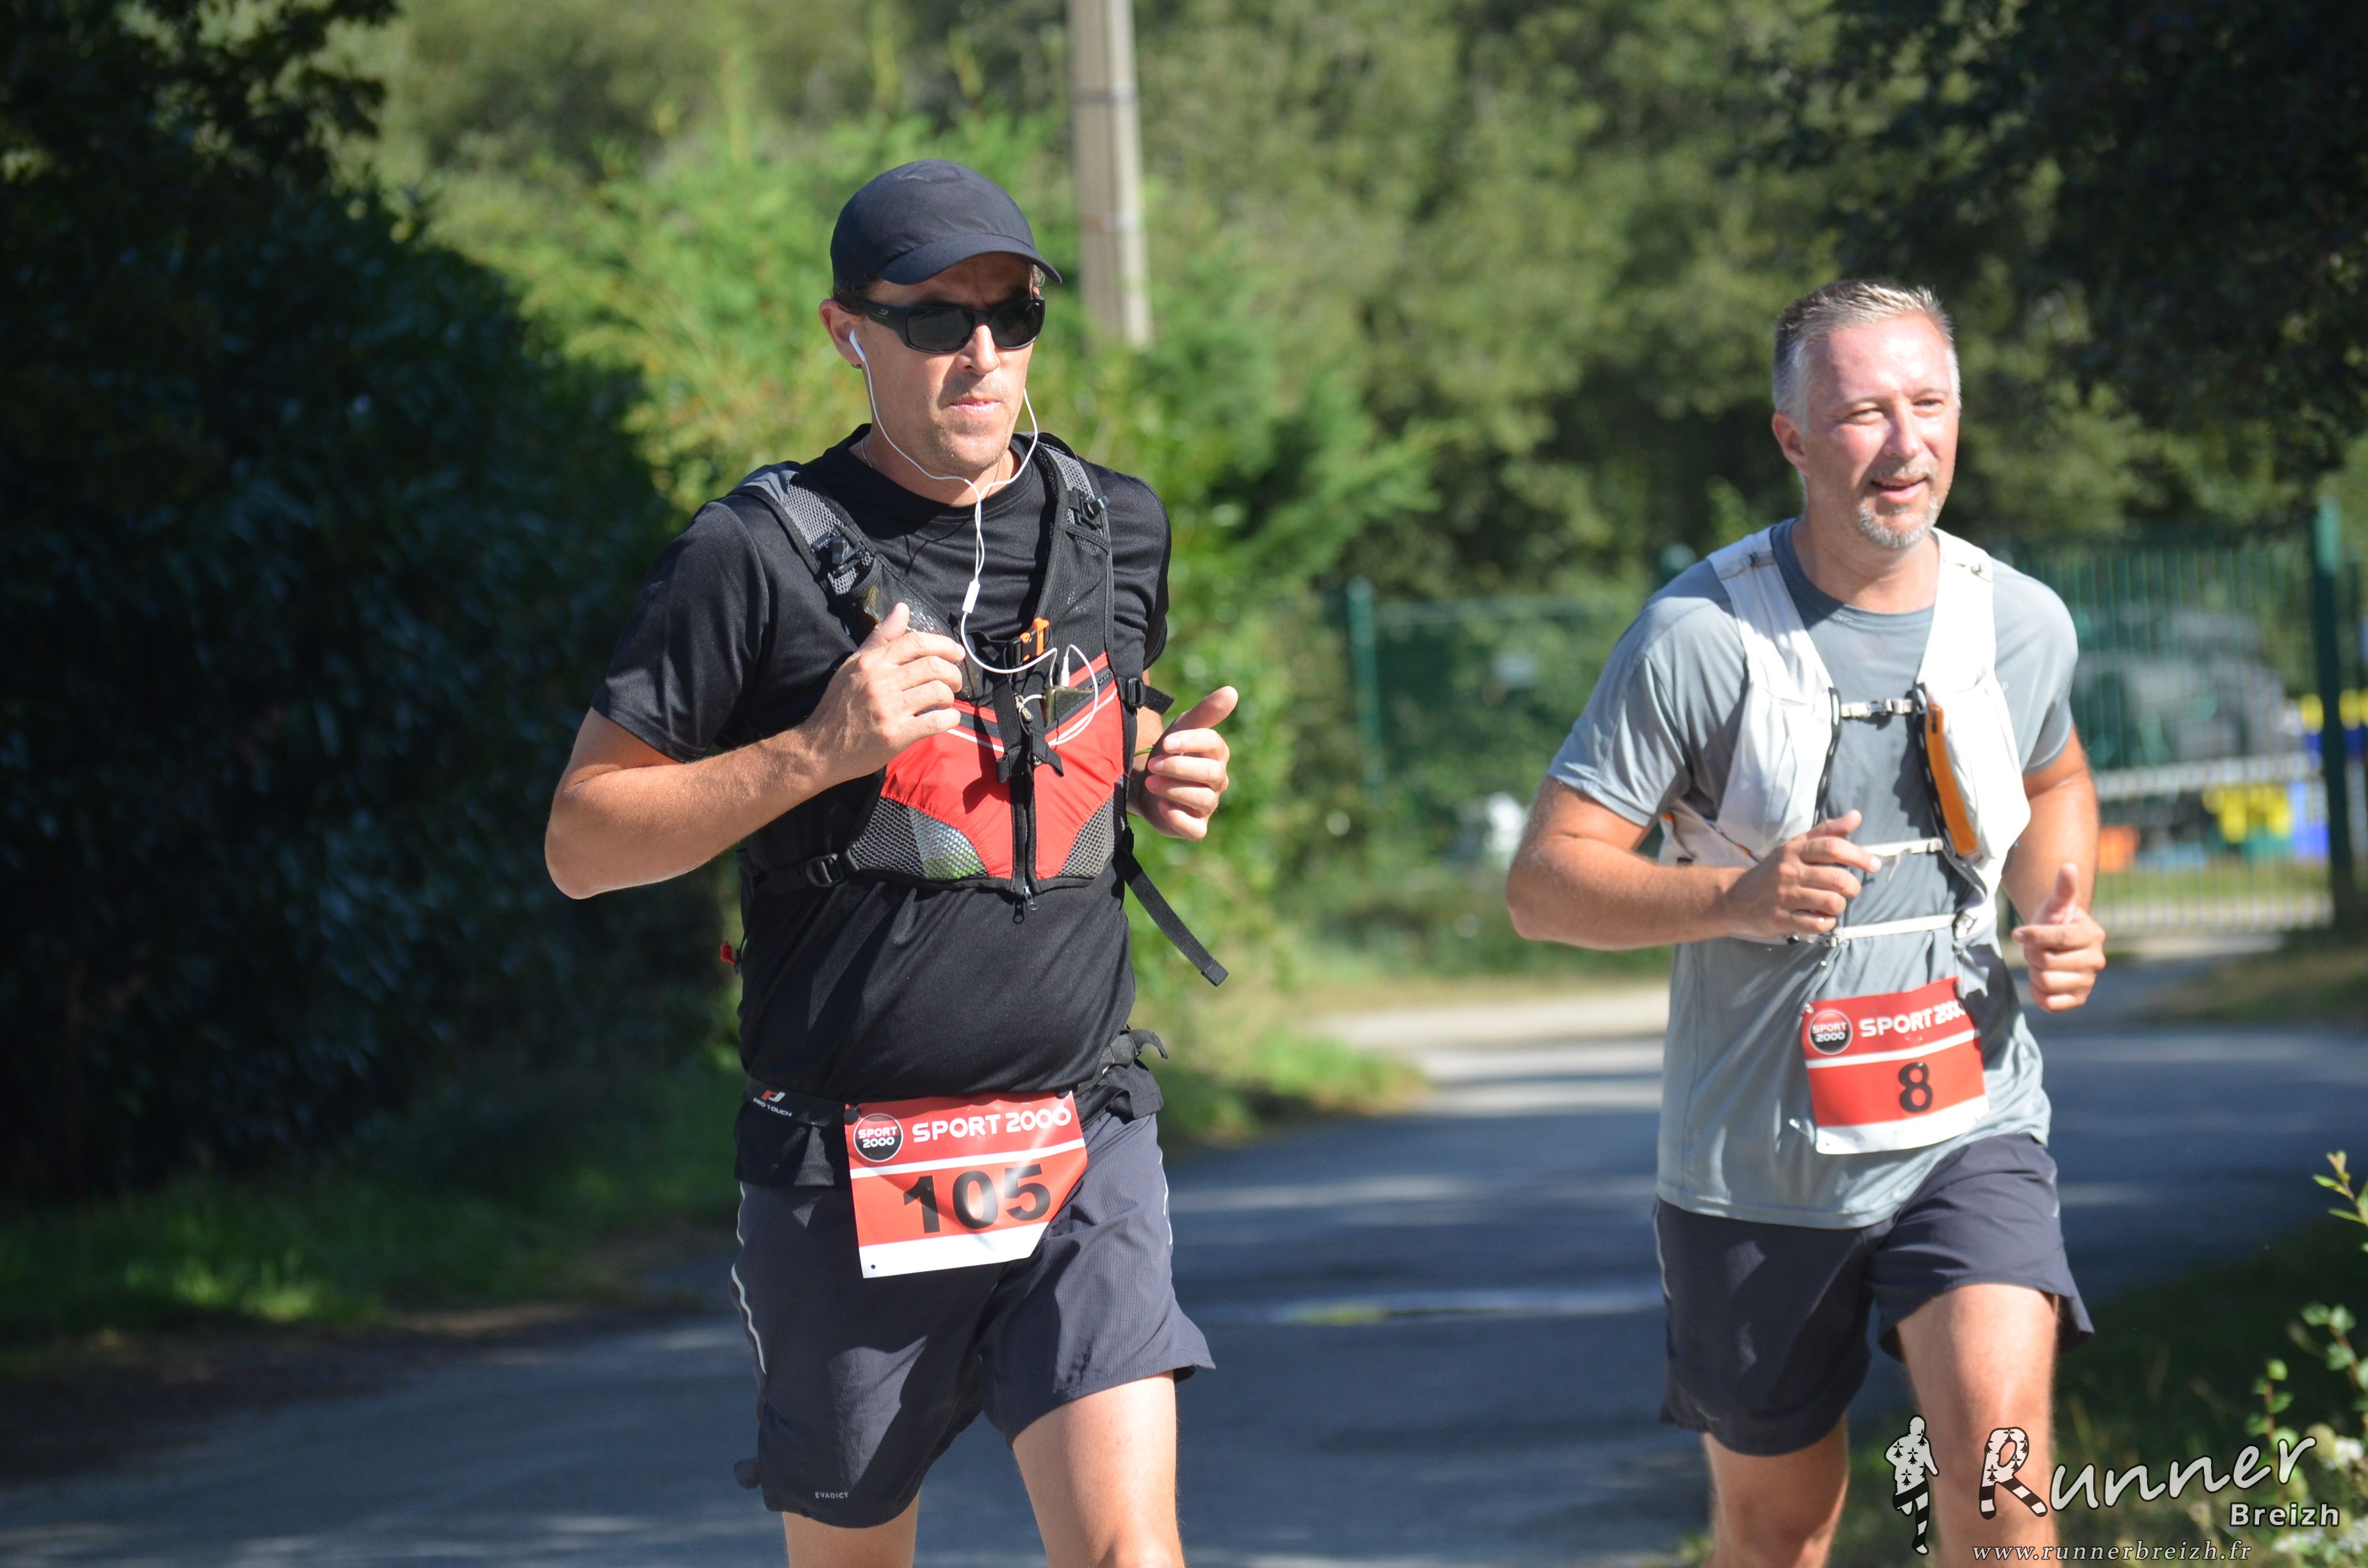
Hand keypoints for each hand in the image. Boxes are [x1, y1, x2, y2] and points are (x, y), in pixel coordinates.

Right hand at [799, 602, 967, 783]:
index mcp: (871, 662)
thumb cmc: (838, 706)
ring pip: (938, 692)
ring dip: (950, 696)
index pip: (916, 642)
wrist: (820, 748)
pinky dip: (949, 719)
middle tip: (954, 682)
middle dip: (953, 673)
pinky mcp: (895, 735)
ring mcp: (888, 709)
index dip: (944, 645)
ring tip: (945, 702)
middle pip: (933, 666)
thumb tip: (903, 608)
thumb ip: (880, 637)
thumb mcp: (853, 665)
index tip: (957, 654)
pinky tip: (947, 719)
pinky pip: (935, 722)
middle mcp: (880, 682)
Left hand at [1133, 686, 1235, 840]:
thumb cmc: (1168, 754)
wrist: (1145, 783)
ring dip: (1174, 789)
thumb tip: (1232, 691)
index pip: (1212, 744)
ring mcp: (1208, 804)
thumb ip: (1206, 712)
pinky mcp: (1195, 827)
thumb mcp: (1181, 729)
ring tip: (1151, 782)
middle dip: (1179, 767)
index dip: (1189, 742)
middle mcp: (1217, 779)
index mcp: (1217, 753)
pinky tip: (1164, 807)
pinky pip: (1196, 829)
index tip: (1165, 743)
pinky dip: (1180, 819)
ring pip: (1202, 799)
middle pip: (1210, 772)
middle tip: (1153, 764)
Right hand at [1720, 810, 1883, 940]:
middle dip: (1853, 887)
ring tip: (1833, 904)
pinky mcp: (1781, 919)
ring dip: (1840, 906)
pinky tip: (1820, 917)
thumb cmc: (1772, 872)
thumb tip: (1856, 816)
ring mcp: (1784, 897)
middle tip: (1849, 890)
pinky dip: (1826, 922)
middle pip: (1838, 878)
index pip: (1833, 847)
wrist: (1734, 899)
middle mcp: (1789, 871)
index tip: (1873, 864)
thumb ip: (1826, 833)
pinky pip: (1817, 924)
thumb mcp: (1794, 847)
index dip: (1859, 855)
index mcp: (1794, 851)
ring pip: (1832, 902)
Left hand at [2011, 863, 2106, 1011]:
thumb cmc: (2054, 921)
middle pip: (2049, 963)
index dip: (2036, 936)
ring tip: (2040, 962)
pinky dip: (2037, 992)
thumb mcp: (2056, 904)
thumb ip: (2063, 888)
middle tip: (2034, 949)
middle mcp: (2096, 961)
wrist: (2055, 944)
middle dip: (2033, 954)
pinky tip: (2040, 980)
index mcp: (2093, 935)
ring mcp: (2088, 982)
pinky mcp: (2078, 1000)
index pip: (2061, 938)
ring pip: (2046, 982)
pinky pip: (2050, 1003)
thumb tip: (2069, 866)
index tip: (2018, 933)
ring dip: (2033, 972)